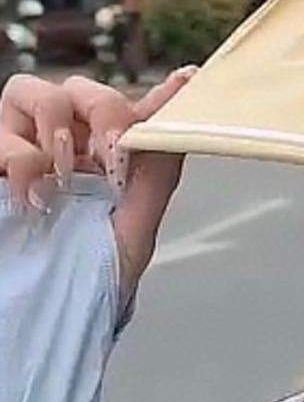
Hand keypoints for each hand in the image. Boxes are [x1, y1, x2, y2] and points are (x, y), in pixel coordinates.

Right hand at [0, 66, 195, 296]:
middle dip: (102, 106)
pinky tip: (34, 191)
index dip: (157, 93)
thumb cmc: (89, 283)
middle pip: (78, 87)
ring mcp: (23, 151)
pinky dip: (20, 155)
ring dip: (53, 118)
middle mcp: (62, 146)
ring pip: (28, 90)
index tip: (185, 81)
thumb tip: (176, 126)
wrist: (43, 320)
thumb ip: (156, 175)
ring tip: (63, 167)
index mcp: (101, 158)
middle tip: (111, 149)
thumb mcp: (133, 233)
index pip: (129, 110)